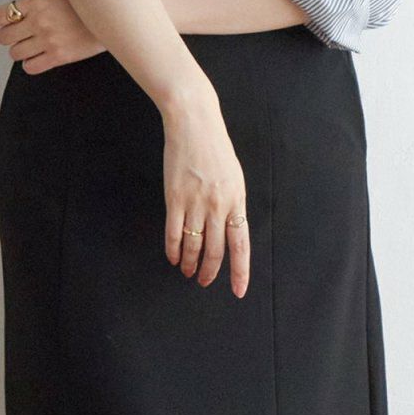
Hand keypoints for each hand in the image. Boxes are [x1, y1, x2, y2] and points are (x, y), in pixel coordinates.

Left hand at [0, 0, 104, 71]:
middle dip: (7, 37)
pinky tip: (36, 59)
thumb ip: (37, 0)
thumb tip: (21, 9)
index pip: (1, 15)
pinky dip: (29, 64)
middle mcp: (39, 21)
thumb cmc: (87, 2)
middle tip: (15, 36)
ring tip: (27, 47)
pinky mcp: (58, 56)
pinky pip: (31, 67)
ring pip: (15, 53)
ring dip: (18, 51)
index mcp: (36, 1)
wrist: (112, 16)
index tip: (0, 22)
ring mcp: (48, 40)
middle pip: (4, 37)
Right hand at [162, 91, 250, 297]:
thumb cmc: (216, 149)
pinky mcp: (174, 198)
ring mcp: (195, 203)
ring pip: (194, 245)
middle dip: (210, 271)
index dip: (240, 271)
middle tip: (204, 282)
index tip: (238, 290)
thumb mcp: (234, 177)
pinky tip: (173, 258)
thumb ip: (233, 204)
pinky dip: (172, 249)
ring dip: (190, 263)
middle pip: (216, 250)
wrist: (194, 123)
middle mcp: (218, 206)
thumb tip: (229, 229)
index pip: (241, 245)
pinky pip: (173, 232)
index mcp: (237, 201)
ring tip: (187, 272)